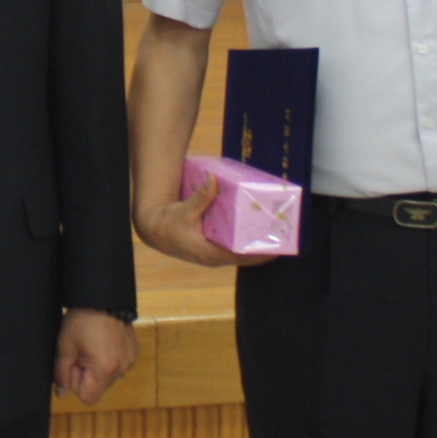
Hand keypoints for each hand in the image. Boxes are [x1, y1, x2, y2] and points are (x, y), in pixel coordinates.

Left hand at [53, 308, 138, 405]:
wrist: (103, 296)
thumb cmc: (82, 320)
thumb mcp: (65, 346)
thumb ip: (61, 373)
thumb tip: (61, 393)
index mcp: (104, 370)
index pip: (88, 397)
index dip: (76, 382)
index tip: (74, 363)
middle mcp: (121, 368)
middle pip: (99, 387)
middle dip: (87, 374)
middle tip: (81, 351)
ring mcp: (129, 360)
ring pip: (108, 376)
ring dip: (98, 367)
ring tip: (92, 344)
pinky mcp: (133, 351)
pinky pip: (118, 364)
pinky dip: (109, 358)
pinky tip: (103, 341)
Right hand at [133, 176, 267, 269]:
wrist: (154, 230)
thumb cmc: (168, 225)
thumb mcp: (184, 211)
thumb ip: (200, 197)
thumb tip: (214, 180)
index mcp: (211, 253)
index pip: (243, 257)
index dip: (262, 253)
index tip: (279, 247)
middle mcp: (216, 256)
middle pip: (247, 256)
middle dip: (264, 246)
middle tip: (281, 232)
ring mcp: (215, 252)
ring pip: (242, 251)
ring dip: (257, 243)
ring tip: (274, 230)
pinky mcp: (213, 246)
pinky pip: (234, 245)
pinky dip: (245, 239)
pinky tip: (254, 226)